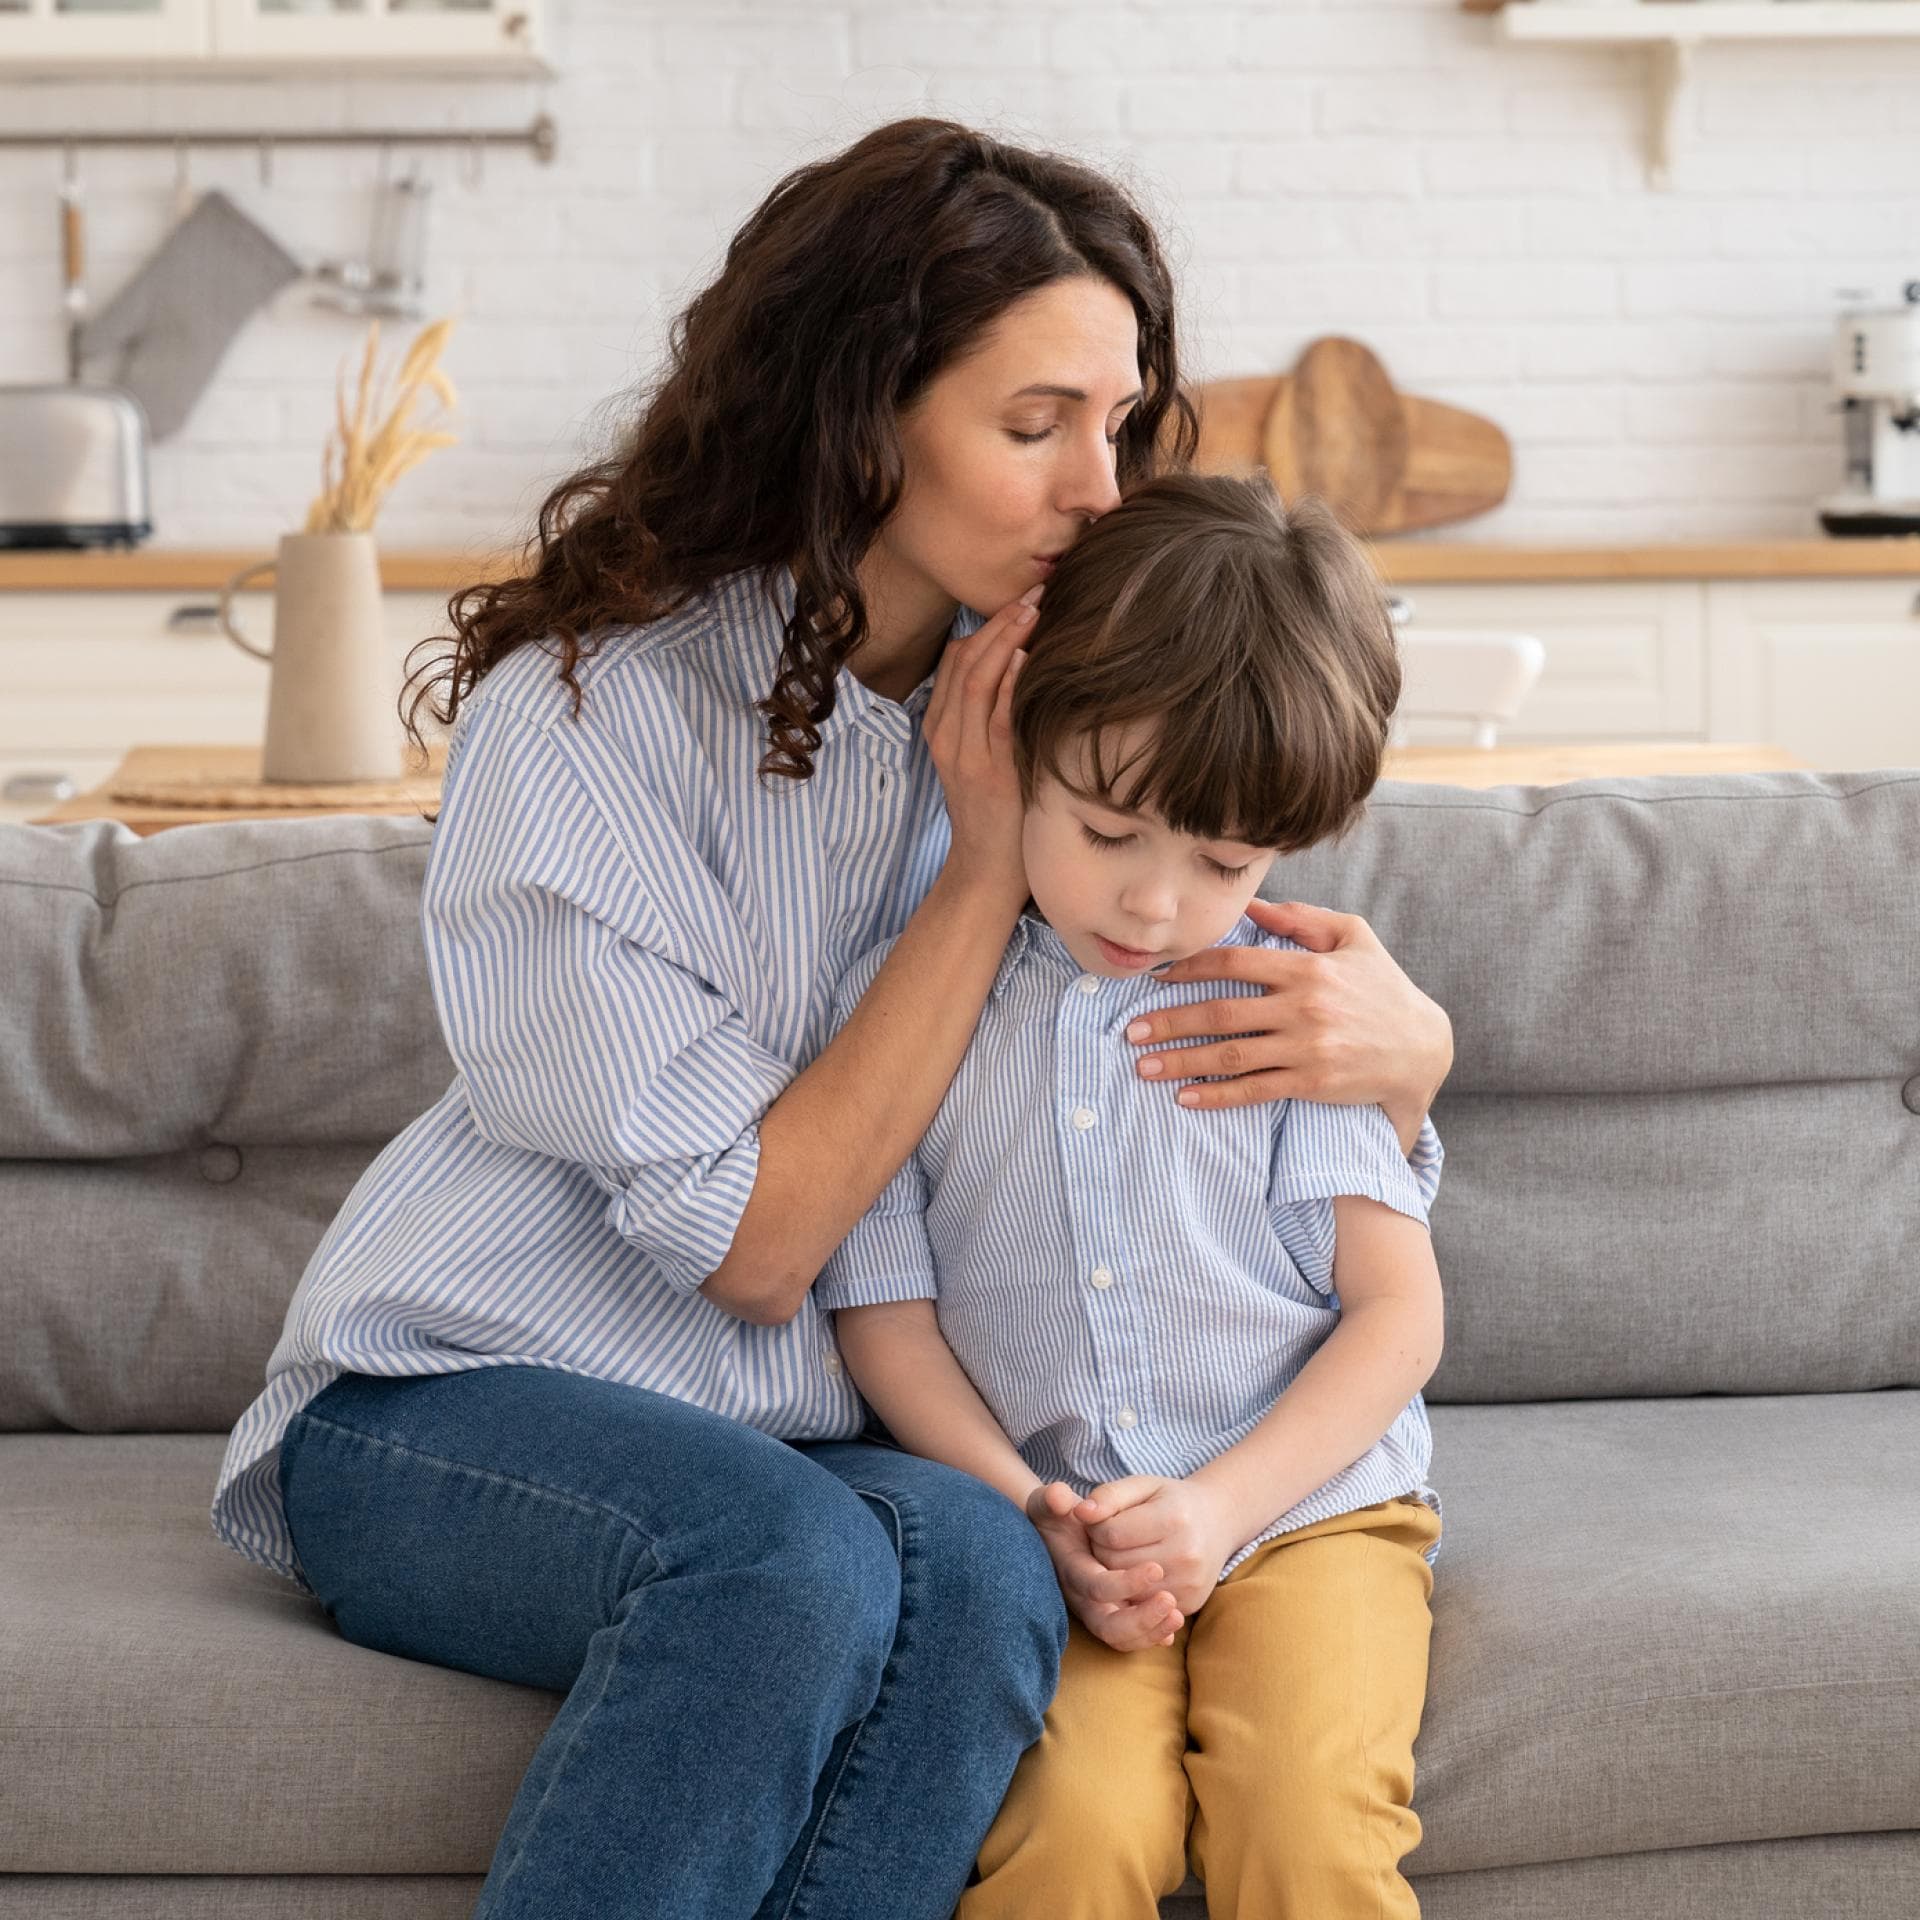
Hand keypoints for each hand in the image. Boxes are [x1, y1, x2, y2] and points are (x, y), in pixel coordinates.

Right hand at [923, 587, 1038, 902]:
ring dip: (1006, 640)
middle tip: (1035, 591)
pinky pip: (995, 718)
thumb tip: (1017, 666)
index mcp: (941, 728)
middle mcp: (946, 736)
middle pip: (964, 662)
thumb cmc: (997, 812)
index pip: (955, 661)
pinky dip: (1009, 683)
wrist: (987, 869)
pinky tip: (1028, 657)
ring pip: (976, 681)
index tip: (1019, 599)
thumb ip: (989, 716)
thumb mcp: (983, 757)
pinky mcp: (989, 772)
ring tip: (1035, 610)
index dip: (985, 625)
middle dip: (999, 621)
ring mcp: (965, 754)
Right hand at [1025, 1481, 1182, 1651]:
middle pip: (1107, 1626)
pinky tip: (1174, 1622)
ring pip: (1120, 1638)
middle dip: (1141, 1619)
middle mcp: (1081, 1597)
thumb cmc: (1061, 1512)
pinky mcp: (1110, 1616)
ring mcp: (1095, 1611)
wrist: (1064, 1529)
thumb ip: (1051, 1498)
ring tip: (1178, 1615)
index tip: (1155, 1568)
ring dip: (1150, 1630)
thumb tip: (1061, 1499)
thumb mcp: (1051, 1501)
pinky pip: (1130, 1639)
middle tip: (1170, 1601)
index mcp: (1070, 1569)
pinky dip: (1152, 1635)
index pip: (1096, 1586)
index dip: (1125, 1583)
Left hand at [1078, 1475, 1241, 1619]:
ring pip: (1126, 1590)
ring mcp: (1190, 1582)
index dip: (1096, 1527)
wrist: (1216, 1522)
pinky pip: (1143, 1606)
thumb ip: (1108, 1496)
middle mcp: (1186, 1552)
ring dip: (1115, 1575)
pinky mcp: (1191, 1603)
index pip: (1111, 1534)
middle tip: (1112, 1539)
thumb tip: (1081, 1513)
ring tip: (1126, 1554)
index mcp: (1173, 1517)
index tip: (1104, 1521)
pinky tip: (1139, 1575)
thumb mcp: (1141, 1486)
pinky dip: (1133, 1593)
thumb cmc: (1169, 1501)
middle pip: (1115, 1564)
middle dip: (1102, 1551)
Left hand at [1123, 898, 1451, 1115]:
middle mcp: (1303, 1008)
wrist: (1422, 1048)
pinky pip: (1255, 1090)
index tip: (1156, 975)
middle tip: (1131, 1031)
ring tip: (1144, 1067)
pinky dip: (1217, 1095)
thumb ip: (1301, 919)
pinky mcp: (1311, 1083)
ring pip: (1231, 1055)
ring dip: (1182, 1062)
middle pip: (1221, 1013)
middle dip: (1170, 1021)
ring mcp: (1306, 1048)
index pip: (1234, 963)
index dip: (1189, 968)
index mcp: (1306, 968)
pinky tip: (1186, 1097)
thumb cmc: (1383, 987)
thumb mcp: (1352, 938)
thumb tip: (1252, 904)